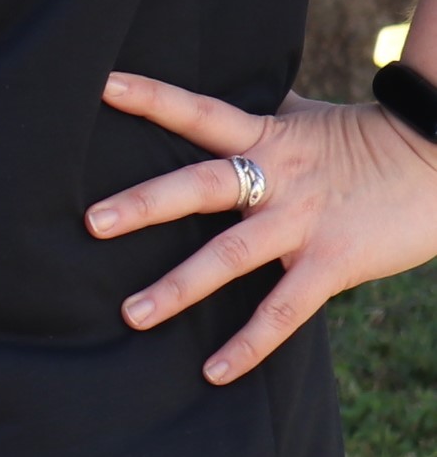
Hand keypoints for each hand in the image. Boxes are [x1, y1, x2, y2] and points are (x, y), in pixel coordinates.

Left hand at [92, 67, 436, 381]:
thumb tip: (225, 89)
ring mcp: (302, 223)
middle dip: (144, 205)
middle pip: (199, 187)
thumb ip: (260, 117)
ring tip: (130, 315)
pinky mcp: (333, 264)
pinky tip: (214, 371)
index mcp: (265, 136)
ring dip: (177, 288)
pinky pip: (284, 310)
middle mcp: (275, 178)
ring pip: (229, 256)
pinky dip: (250, 343)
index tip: (100, 85)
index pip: (197, 110)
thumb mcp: (305, 118)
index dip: (151, 96)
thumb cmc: (366, 138)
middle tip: (90, 222)